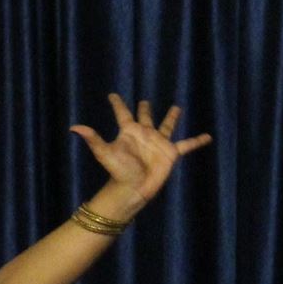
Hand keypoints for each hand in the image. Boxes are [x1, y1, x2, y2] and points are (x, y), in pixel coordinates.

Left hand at [68, 95, 212, 216]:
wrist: (133, 189)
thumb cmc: (119, 171)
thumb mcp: (105, 153)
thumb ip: (93, 139)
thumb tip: (74, 127)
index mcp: (129, 132)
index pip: (122, 114)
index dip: (117, 104)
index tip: (112, 95)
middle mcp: (144, 135)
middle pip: (145, 117)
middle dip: (144, 109)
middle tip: (144, 100)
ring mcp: (158, 143)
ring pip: (167, 126)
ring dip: (171, 117)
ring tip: (177, 107)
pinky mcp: (171, 153)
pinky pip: (187, 145)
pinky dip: (197, 141)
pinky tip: (208, 137)